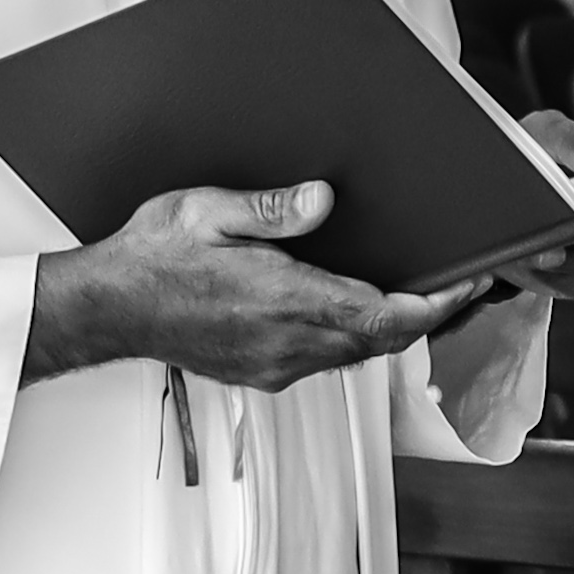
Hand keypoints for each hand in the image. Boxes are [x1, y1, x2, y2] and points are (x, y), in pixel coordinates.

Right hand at [32, 182, 468, 396]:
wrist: (103, 309)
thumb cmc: (150, 258)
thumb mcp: (206, 210)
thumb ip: (271, 209)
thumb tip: (323, 199)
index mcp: (283, 302)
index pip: (384, 318)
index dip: (437, 305)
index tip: (470, 283)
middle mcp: (286, 344)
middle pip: (382, 342)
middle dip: (426, 314)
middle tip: (459, 283)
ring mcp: (274, 365)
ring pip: (356, 355)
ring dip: (390, 329)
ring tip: (418, 293)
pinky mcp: (261, 373)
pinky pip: (325, 361)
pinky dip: (353, 338)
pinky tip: (353, 310)